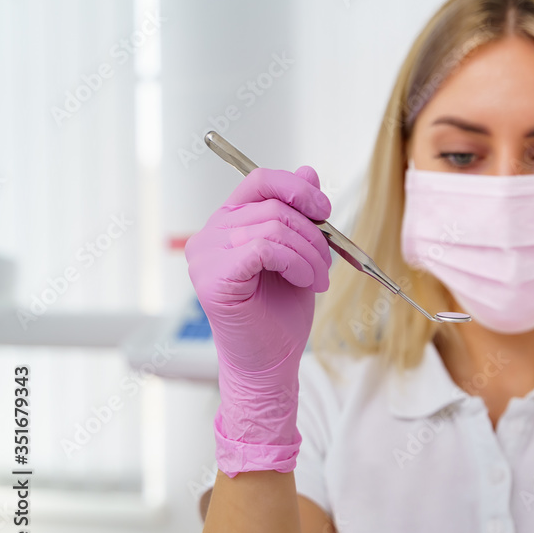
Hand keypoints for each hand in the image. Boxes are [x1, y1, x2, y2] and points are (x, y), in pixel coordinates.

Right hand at [185, 166, 332, 476]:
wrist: (271, 361)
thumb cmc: (280, 313)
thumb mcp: (299, 253)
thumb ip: (299, 213)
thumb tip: (308, 171)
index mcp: (228, 223)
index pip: (258, 179)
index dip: (297, 187)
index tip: (324, 209)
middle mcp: (210, 235)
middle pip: (273, 205)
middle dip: (313, 234)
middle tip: (327, 266)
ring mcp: (206, 255)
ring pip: (274, 226)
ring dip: (310, 254)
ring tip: (317, 279)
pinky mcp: (213, 277)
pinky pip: (265, 247)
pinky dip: (296, 263)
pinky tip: (303, 282)